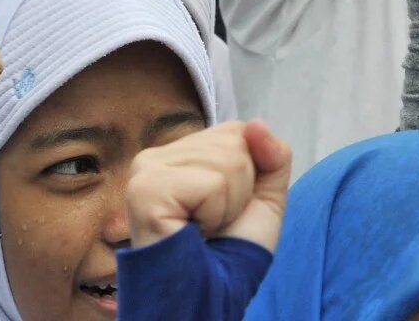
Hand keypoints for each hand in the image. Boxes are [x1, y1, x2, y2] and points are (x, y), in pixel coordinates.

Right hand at [127, 120, 292, 250]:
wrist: (210, 295)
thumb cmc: (230, 249)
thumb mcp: (266, 195)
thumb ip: (273, 154)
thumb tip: (256, 123)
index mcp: (179, 154)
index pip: (236, 130)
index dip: (250, 174)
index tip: (225, 207)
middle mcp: (156, 157)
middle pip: (234, 142)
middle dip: (240, 190)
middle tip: (212, 222)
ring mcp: (146, 172)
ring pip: (228, 161)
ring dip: (229, 205)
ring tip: (202, 229)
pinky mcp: (145, 190)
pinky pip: (212, 183)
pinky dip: (216, 214)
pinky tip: (192, 232)